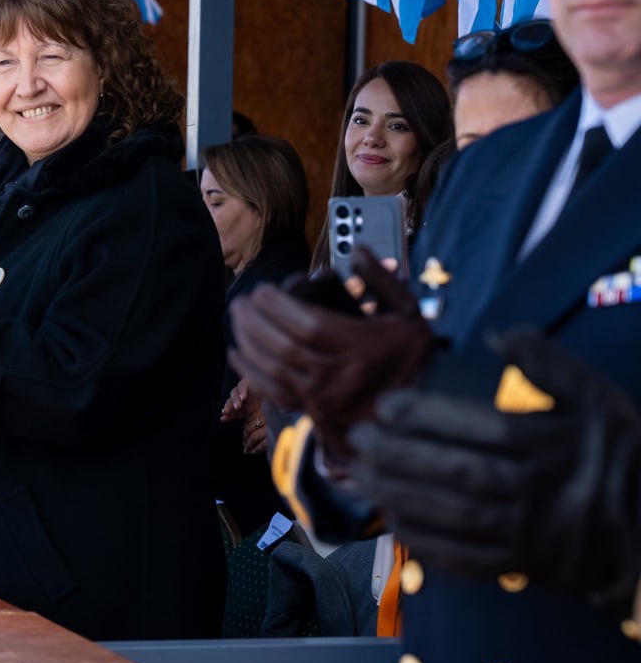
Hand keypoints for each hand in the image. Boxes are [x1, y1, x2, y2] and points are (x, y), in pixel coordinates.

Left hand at [228, 248, 432, 457]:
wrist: (424, 406)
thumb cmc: (413, 355)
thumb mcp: (408, 312)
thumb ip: (381, 279)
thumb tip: (358, 250)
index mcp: (363, 348)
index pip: (309, 326)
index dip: (279, 307)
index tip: (263, 291)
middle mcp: (340, 376)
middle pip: (285, 347)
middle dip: (257, 322)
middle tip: (242, 301)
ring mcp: (325, 398)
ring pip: (275, 370)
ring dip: (249, 342)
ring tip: (237, 319)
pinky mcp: (316, 412)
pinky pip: (275, 393)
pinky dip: (251, 373)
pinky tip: (238, 354)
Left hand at [350, 327, 640, 612]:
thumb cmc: (616, 453)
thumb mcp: (595, 396)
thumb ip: (547, 361)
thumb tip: (497, 336)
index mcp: (554, 445)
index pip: (482, 429)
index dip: (428, 416)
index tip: (386, 405)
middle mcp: (540, 492)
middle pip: (460, 474)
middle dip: (400, 455)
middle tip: (358, 437)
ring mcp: (530, 535)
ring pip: (456, 517)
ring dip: (400, 495)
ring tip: (361, 474)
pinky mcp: (522, 566)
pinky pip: (466, 559)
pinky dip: (425, 542)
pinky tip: (393, 519)